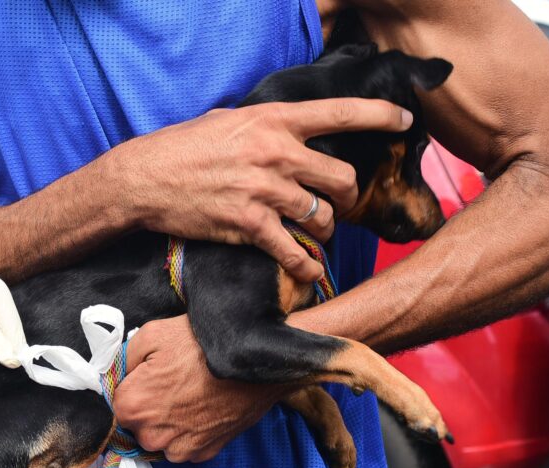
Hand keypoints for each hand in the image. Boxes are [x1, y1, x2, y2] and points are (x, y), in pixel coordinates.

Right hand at [109, 98, 412, 281]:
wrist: (144, 179)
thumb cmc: (181, 147)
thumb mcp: (227, 120)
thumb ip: (264, 126)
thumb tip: (287, 132)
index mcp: (273, 120)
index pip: (340, 113)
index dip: (380, 116)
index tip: (404, 122)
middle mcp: (275, 153)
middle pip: (342, 178)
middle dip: (347, 196)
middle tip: (338, 204)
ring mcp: (264, 190)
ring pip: (322, 216)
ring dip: (324, 230)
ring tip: (315, 235)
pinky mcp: (248, 224)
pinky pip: (293, 251)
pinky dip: (306, 266)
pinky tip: (309, 273)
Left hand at [113, 315, 283, 462]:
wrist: (253, 361)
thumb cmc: (201, 345)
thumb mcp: (152, 334)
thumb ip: (123, 359)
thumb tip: (118, 375)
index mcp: (133, 406)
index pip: (118, 404)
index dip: (132, 388)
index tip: (148, 376)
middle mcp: (152, 435)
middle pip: (138, 424)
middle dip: (149, 407)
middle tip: (172, 382)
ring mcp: (179, 449)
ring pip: (161, 438)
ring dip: (169, 422)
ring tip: (190, 394)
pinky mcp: (204, 453)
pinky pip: (185, 445)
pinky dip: (190, 431)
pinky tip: (203, 407)